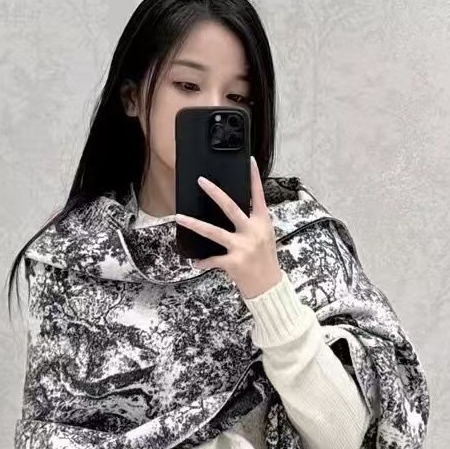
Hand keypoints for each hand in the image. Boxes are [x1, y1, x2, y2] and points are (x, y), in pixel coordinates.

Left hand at [174, 155, 282, 299]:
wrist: (269, 287)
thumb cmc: (266, 261)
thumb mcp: (265, 237)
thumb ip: (253, 223)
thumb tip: (236, 212)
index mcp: (262, 223)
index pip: (258, 196)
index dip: (254, 177)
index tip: (249, 161)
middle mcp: (252, 232)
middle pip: (231, 207)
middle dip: (215, 193)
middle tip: (201, 181)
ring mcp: (242, 247)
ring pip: (213, 232)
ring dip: (194, 224)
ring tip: (179, 218)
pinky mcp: (233, 262)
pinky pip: (213, 259)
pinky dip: (203, 262)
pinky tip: (196, 263)